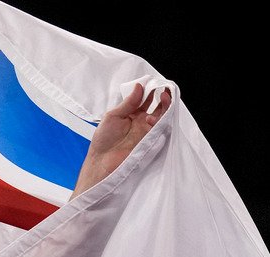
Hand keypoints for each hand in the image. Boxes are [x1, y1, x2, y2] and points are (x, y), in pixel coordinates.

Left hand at [72, 82, 171, 197]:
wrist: (103, 161)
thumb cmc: (103, 140)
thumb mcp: (113, 116)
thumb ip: (128, 102)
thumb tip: (139, 87)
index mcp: (130, 114)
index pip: (144, 99)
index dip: (149, 90)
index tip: (152, 82)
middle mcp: (140, 121)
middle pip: (157, 105)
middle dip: (162, 95)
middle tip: (163, 87)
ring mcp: (147, 130)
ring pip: (162, 114)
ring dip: (165, 104)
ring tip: (164, 96)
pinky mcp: (151, 138)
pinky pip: (162, 126)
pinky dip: (162, 119)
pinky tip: (152, 117)